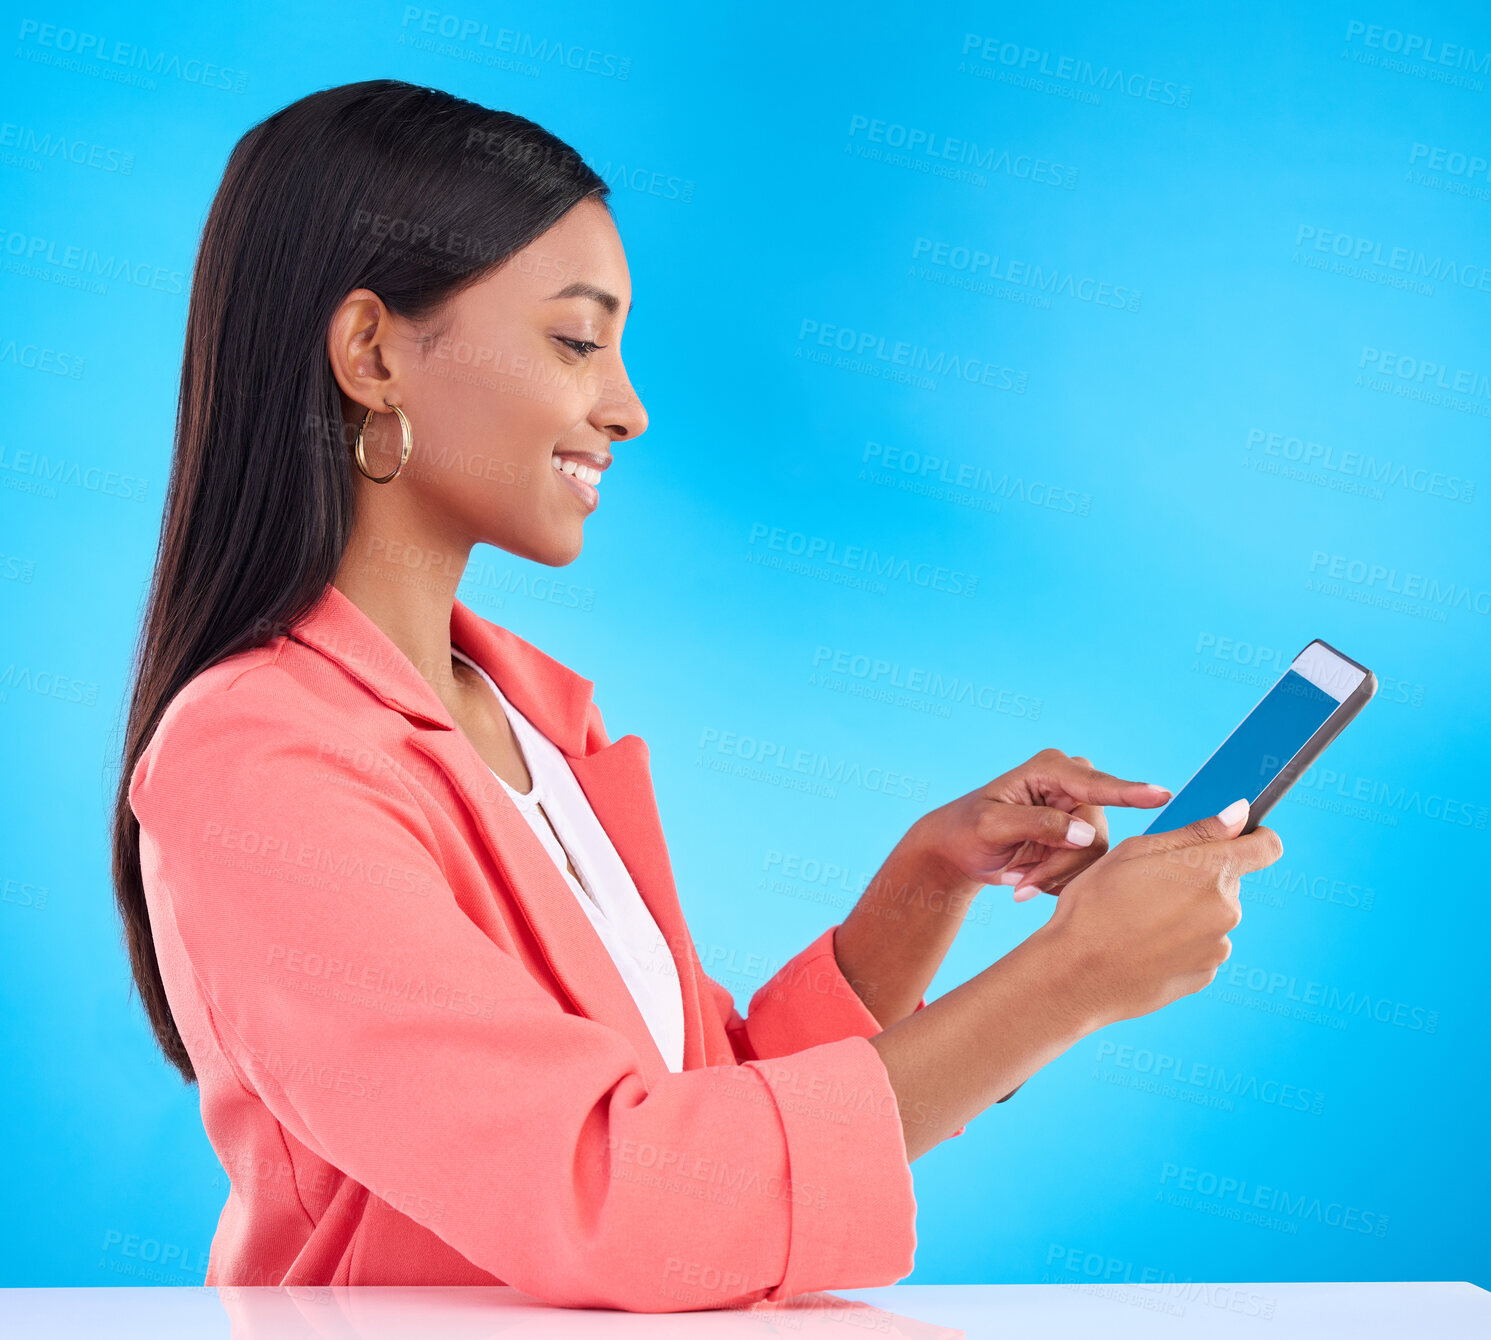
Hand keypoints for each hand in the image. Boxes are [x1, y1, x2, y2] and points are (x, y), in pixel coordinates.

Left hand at [912, 747, 1172, 901]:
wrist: (960, 851)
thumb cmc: (967, 829)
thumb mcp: (991, 825)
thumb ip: (1038, 824)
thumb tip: (1087, 834)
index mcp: (1050, 770)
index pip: (1094, 784)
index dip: (1129, 792)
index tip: (1161, 795)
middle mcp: (1073, 788)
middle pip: (1093, 835)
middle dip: (1057, 864)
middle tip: (1018, 882)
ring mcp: (1080, 816)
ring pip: (1093, 858)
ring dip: (1052, 876)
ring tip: (1017, 880)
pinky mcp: (1081, 842)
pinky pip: (1088, 871)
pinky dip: (1055, 882)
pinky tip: (1027, 880)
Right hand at [1038, 798, 1284, 1025]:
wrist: (1077, 974)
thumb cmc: (1096, 906)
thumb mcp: (1135, 852)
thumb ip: (1195, 832)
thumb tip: (1238, 815)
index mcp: (1209, 870)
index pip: (1265, 847)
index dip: (1254, 837)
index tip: (1235, 839)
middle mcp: (1225, 908)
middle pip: (1227, 881)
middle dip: (1198, 878)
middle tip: (1148, 886)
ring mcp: (1218, 945)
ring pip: (1212, 915)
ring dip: (1188, 912)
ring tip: (1140, 921)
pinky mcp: (1206, 974)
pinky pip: (1202, 947)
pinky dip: (1180, 943)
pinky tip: (1145, 946)